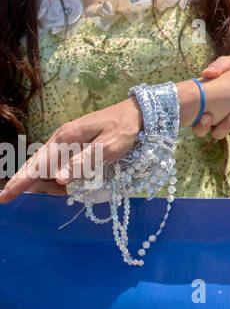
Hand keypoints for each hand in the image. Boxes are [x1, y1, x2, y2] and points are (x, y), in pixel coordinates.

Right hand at [0, 100, 142, 201]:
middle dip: (22, 181)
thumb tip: (60, 179)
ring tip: (45, 190)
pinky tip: (58, 181)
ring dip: (41, 179)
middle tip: (6, 197)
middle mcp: (61, 138)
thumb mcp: (109, 147)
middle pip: (35, 163)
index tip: (5, 196)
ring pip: (45, 163)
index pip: (38, 164)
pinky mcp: (74, 142)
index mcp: (66, 138)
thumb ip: (84, 162)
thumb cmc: (125, 129)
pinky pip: (56, 160)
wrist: (137, 111)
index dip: (21, 181)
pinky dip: (53, 172)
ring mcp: (66, 139)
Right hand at [191, 54, 229, 139]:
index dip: (191, 119)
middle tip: (211, 116)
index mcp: (206, 99)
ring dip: (225, 127)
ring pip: (218, 134)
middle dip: (204, 127)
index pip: (191, 114)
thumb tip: (206, 73)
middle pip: (200, 130)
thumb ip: (221, 65)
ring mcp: (228, 120)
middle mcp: (214, 112)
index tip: (203, 113)